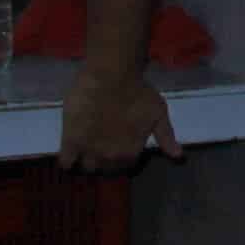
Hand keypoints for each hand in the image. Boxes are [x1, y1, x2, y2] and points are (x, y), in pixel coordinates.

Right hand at [58, 70, 182, 172]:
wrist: (110, 75)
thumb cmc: (139, 92)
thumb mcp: (159, 113)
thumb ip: (166, 137)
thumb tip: (178, 156)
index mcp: (131, 152)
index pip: (125, 167)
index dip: (123, 158)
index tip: (120, 148)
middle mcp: (109, 157)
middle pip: (105, 169)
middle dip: (106, 160)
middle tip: (104, 145)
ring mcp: (88, 150)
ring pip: (87, 167)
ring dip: (89, 160)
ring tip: (89, 146)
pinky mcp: (69, 141)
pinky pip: (65, 162)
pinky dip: (68, 160)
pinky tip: (72, 150)